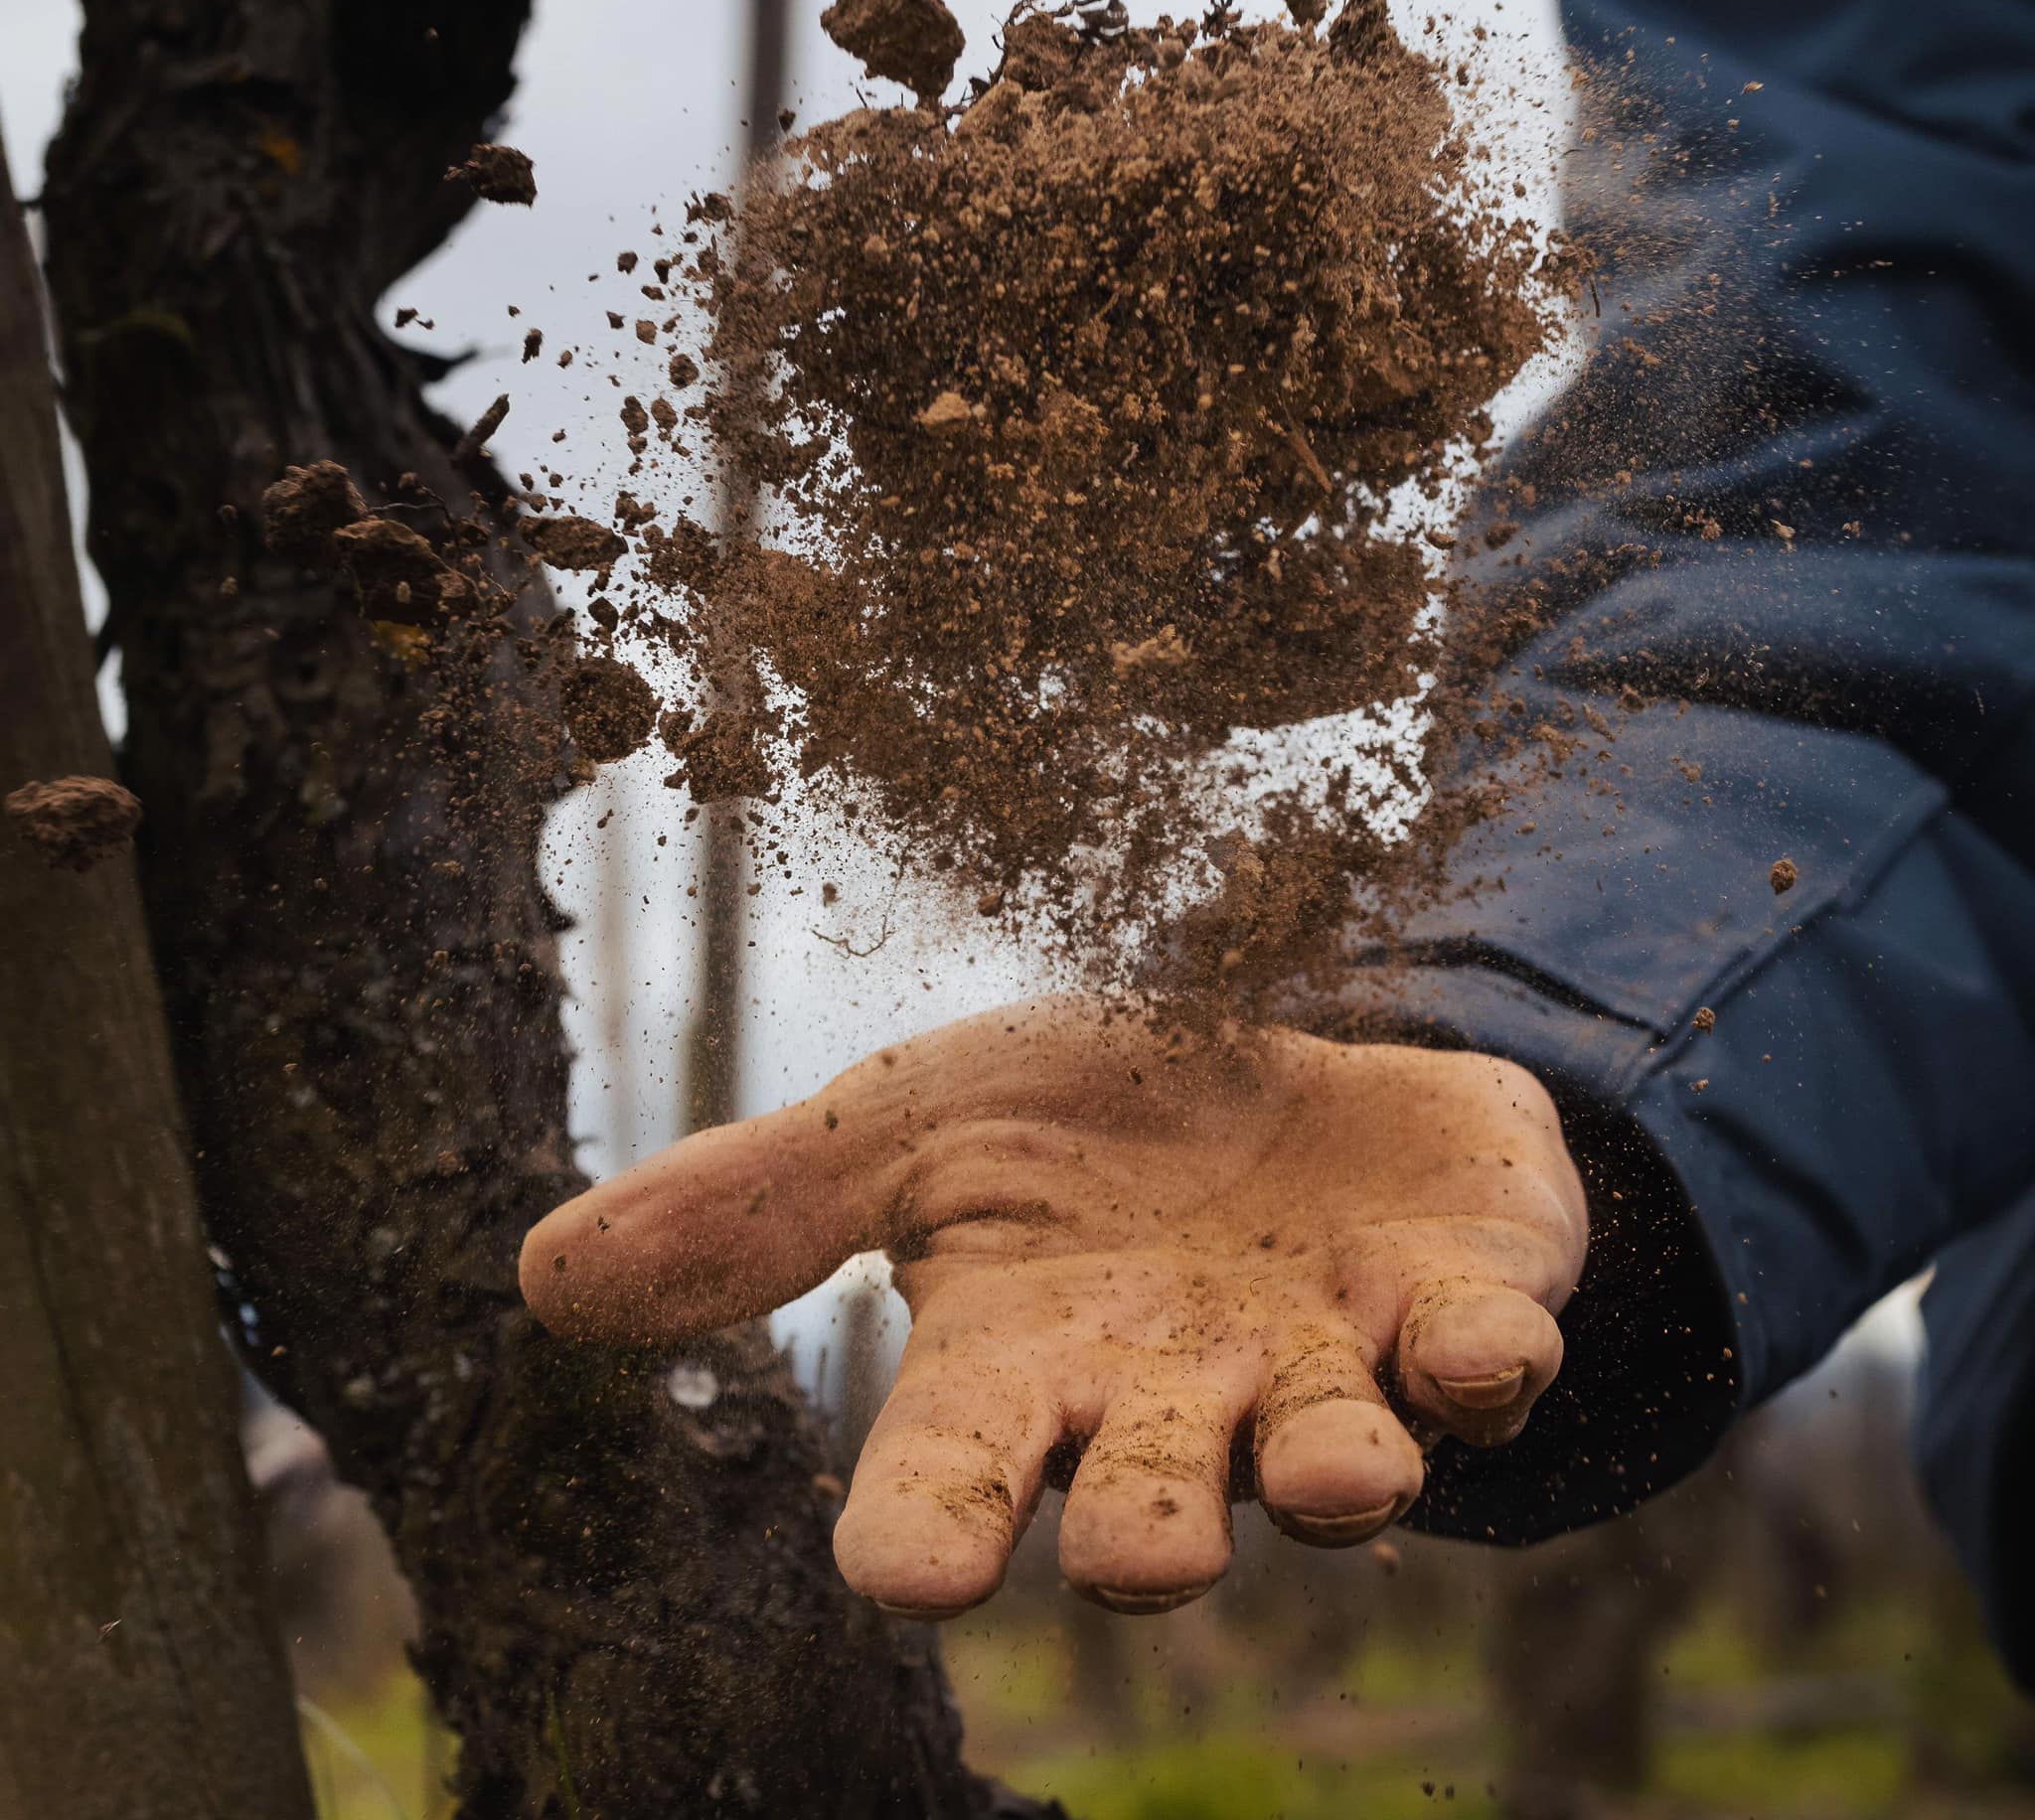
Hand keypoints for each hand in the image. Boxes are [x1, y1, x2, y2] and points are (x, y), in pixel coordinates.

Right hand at [520, 997, 1584, 1618]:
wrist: (1271, 1052)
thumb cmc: (1080, 1123)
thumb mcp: (916, 1123)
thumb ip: (759, 1206)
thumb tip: (539, 1278)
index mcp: (1025, 1357)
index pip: (957, 1467)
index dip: (935, 1521)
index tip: (902, 1573)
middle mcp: (1173, 1394)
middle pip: (1151, 1500)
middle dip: (1147, 1531)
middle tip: (1138, 1555)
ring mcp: (1324, 1361)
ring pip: (1326, 1456)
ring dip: (1332, 1471)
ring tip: (1338, 1478)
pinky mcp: (1454, 1300)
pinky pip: (1482, 1353)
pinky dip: (1485, 1357)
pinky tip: (1478, 1345)